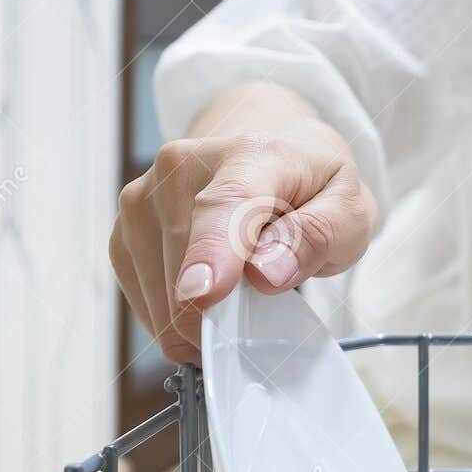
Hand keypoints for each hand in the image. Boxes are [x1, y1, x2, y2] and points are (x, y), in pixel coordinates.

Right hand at [109, 118, 376, 363]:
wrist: (269, 153)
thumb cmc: (311, 187)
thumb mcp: (348, 210)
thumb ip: (317, 237)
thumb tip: (265, 274)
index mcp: (250, 154)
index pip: (224, 205)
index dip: (212, 254)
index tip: (205, 296)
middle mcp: (180, 168)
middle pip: (189, 271)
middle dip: (230, 312)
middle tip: (268, 291)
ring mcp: (143, 199)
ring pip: (164, 301)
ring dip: (206, 318)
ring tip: (243, 282)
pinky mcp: (123, 232)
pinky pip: (147, 307)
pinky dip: (182, 318)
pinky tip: (213, 291)